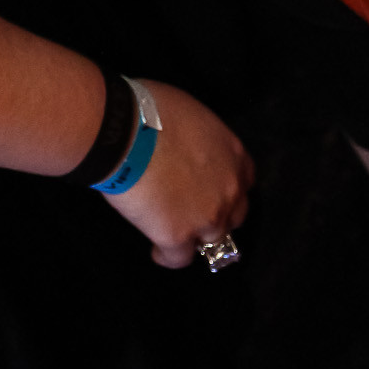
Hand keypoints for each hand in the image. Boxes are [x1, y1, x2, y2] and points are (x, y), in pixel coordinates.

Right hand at [101, 80, 252, 267]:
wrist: (123, 132)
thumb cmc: (149, 109)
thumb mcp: (190, 114)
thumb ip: (201, 139)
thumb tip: (187, 146)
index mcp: (233, 155)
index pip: (245, 181)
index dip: (226, 185)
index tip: (209, 185)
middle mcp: (229, 190)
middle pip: (234, 215)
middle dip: (216, 213)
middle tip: (191, 207)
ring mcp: (206, 217)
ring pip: (211, 241)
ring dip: (195, 236)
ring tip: (173, 232)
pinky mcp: (178, 236)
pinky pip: (179, 258)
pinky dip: (167, 256)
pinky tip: (156, 250)